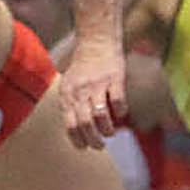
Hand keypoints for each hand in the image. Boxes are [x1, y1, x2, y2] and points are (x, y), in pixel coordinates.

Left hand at [58, 32, 127, 149]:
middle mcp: (80, 90)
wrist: (97, 42)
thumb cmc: (83, 69)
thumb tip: (75, 133)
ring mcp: (98, 85)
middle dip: (93, 140)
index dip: (77, 140)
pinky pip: (118, 101)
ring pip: (100, 115)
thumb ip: (70, 106)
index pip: (70, 124)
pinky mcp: (114, 79)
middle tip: (99, 146)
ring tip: (110, 133)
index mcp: (67, 94)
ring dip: (107, 129)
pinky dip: (121, 112)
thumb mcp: (69, 86)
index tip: (84, 147)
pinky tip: (121, 113)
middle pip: (85, 123)